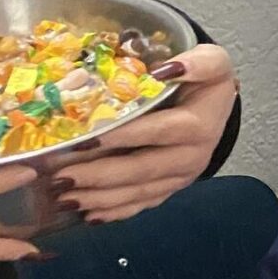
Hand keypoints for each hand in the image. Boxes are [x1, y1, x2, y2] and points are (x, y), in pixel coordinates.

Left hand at [51, 44, 236, 222]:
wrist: (218, 106)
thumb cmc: (205, 80)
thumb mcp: (211, 63)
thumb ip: (197, 64)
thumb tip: (162, 71)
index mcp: (198, 125)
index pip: (157, 132)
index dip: (122, 137)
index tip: (83, 141)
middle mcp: (192, 156)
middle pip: (143, 169)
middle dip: (99, 176)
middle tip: (59, 178)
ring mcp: (181, 176)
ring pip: (140, 191)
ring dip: (101, 198)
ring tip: (64, 198)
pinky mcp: (172, 187)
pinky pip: (144, 203)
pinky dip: (117, 212)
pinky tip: (90, 216)